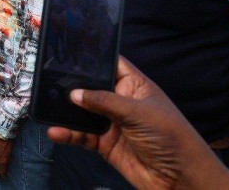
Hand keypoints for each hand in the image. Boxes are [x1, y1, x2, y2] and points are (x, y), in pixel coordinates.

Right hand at [47, 57, 228, 189]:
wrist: (180, 179)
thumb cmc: (171, 137)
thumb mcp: (138, 112)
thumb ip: (104, 101)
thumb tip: (75, 94)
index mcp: (134, 86)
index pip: (110, 65)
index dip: (92, 58)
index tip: (69, 51)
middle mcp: (120, 102)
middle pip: (91, 88)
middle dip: (72, 85)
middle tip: (50, 80)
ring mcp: (111, 123)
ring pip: (82, 113)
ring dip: (66, 112)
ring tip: (47, 106)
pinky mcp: (104, 143)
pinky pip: (81, 135)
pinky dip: (68, 134)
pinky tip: (57, 131)